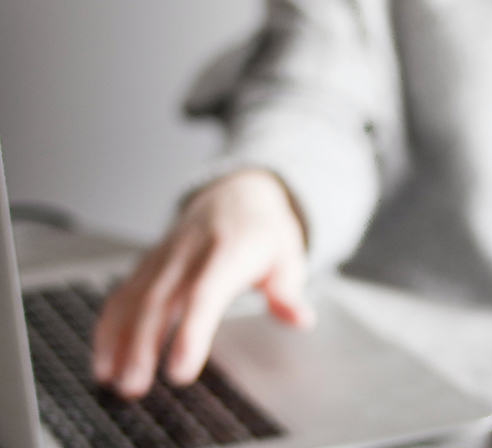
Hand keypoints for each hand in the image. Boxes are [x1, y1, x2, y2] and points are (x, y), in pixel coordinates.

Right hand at [92, 169, 313, 398]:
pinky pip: (123, 293)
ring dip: (118, 339)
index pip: (204, 295)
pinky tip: (103, 358)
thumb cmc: (263, 231)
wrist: (238, 192)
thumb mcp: (288, 255)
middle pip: (160, 300)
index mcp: (228, 251)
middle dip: (142, 345)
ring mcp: (165, 257)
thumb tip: (301, 319)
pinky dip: (109, 326)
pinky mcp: (148, 263)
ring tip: (111, 379)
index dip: (190, 333)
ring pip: (134, 297)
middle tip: (134, 385)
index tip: (179, 370)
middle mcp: (190, 253)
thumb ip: (288, 292)